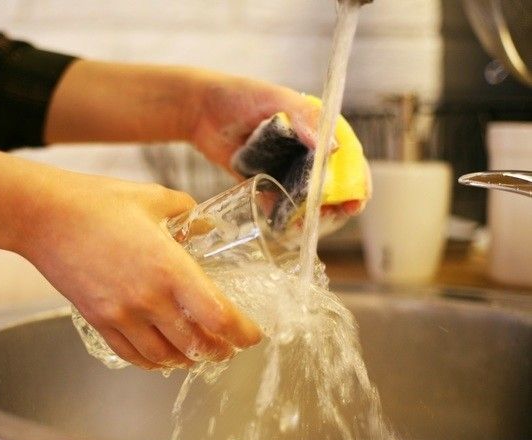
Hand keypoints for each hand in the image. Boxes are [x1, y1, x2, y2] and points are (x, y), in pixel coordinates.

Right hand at [21, 172, 261, 369]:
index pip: (217, 316)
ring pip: (164, 356)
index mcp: (169, 267)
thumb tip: (205, 226)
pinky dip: (152, 362)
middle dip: (220, 350)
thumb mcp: (154, 198)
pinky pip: (131, 354)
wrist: (44, 216)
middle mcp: (148, 298)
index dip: (242, 332)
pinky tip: (162, 357)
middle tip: (230, 347)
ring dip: (188, 360)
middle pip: (196, 344)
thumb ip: (187, 214)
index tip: (252, 334)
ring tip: (199, 354)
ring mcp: (121, 314)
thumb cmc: (98, 202)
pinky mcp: (98, 320)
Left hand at [188, 72, 369, 214]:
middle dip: (336, 205)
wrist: (200, 110)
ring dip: (312, 215)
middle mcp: (305, 152)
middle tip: (330, 216)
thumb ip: (305, 118)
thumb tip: (332, 147)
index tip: (357, 200)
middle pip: (332, 184)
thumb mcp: (275, 98)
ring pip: (307, 199)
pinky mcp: (263, 183)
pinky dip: (284, 217)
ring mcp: (284, 170)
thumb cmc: (239, 95)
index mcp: (316, 129)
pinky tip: (285, 226)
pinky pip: (278, 205)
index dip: (356, 180)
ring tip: (306, 225)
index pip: (347, 157)